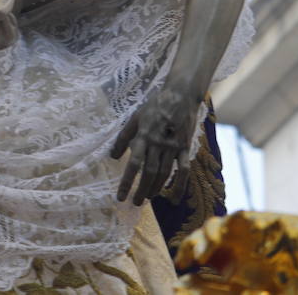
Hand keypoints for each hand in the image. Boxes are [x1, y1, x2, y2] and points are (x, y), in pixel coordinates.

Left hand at [110, 84, 198, 204]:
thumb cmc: (155, 106)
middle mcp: (158, 144)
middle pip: (149, 173)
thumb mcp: (135, 117)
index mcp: (144, 136)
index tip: (120, 196)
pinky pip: (183, 170)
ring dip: (155, 188)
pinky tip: (174, 198)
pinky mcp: (185, 148)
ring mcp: (173, 147)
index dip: (127, 182)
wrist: (180, 95)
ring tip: (148, 198)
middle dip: (141, 190)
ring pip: (164, 174)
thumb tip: (112, 156)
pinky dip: (179, 186)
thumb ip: (123, 137)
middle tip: (135, 202)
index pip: (134, 164)